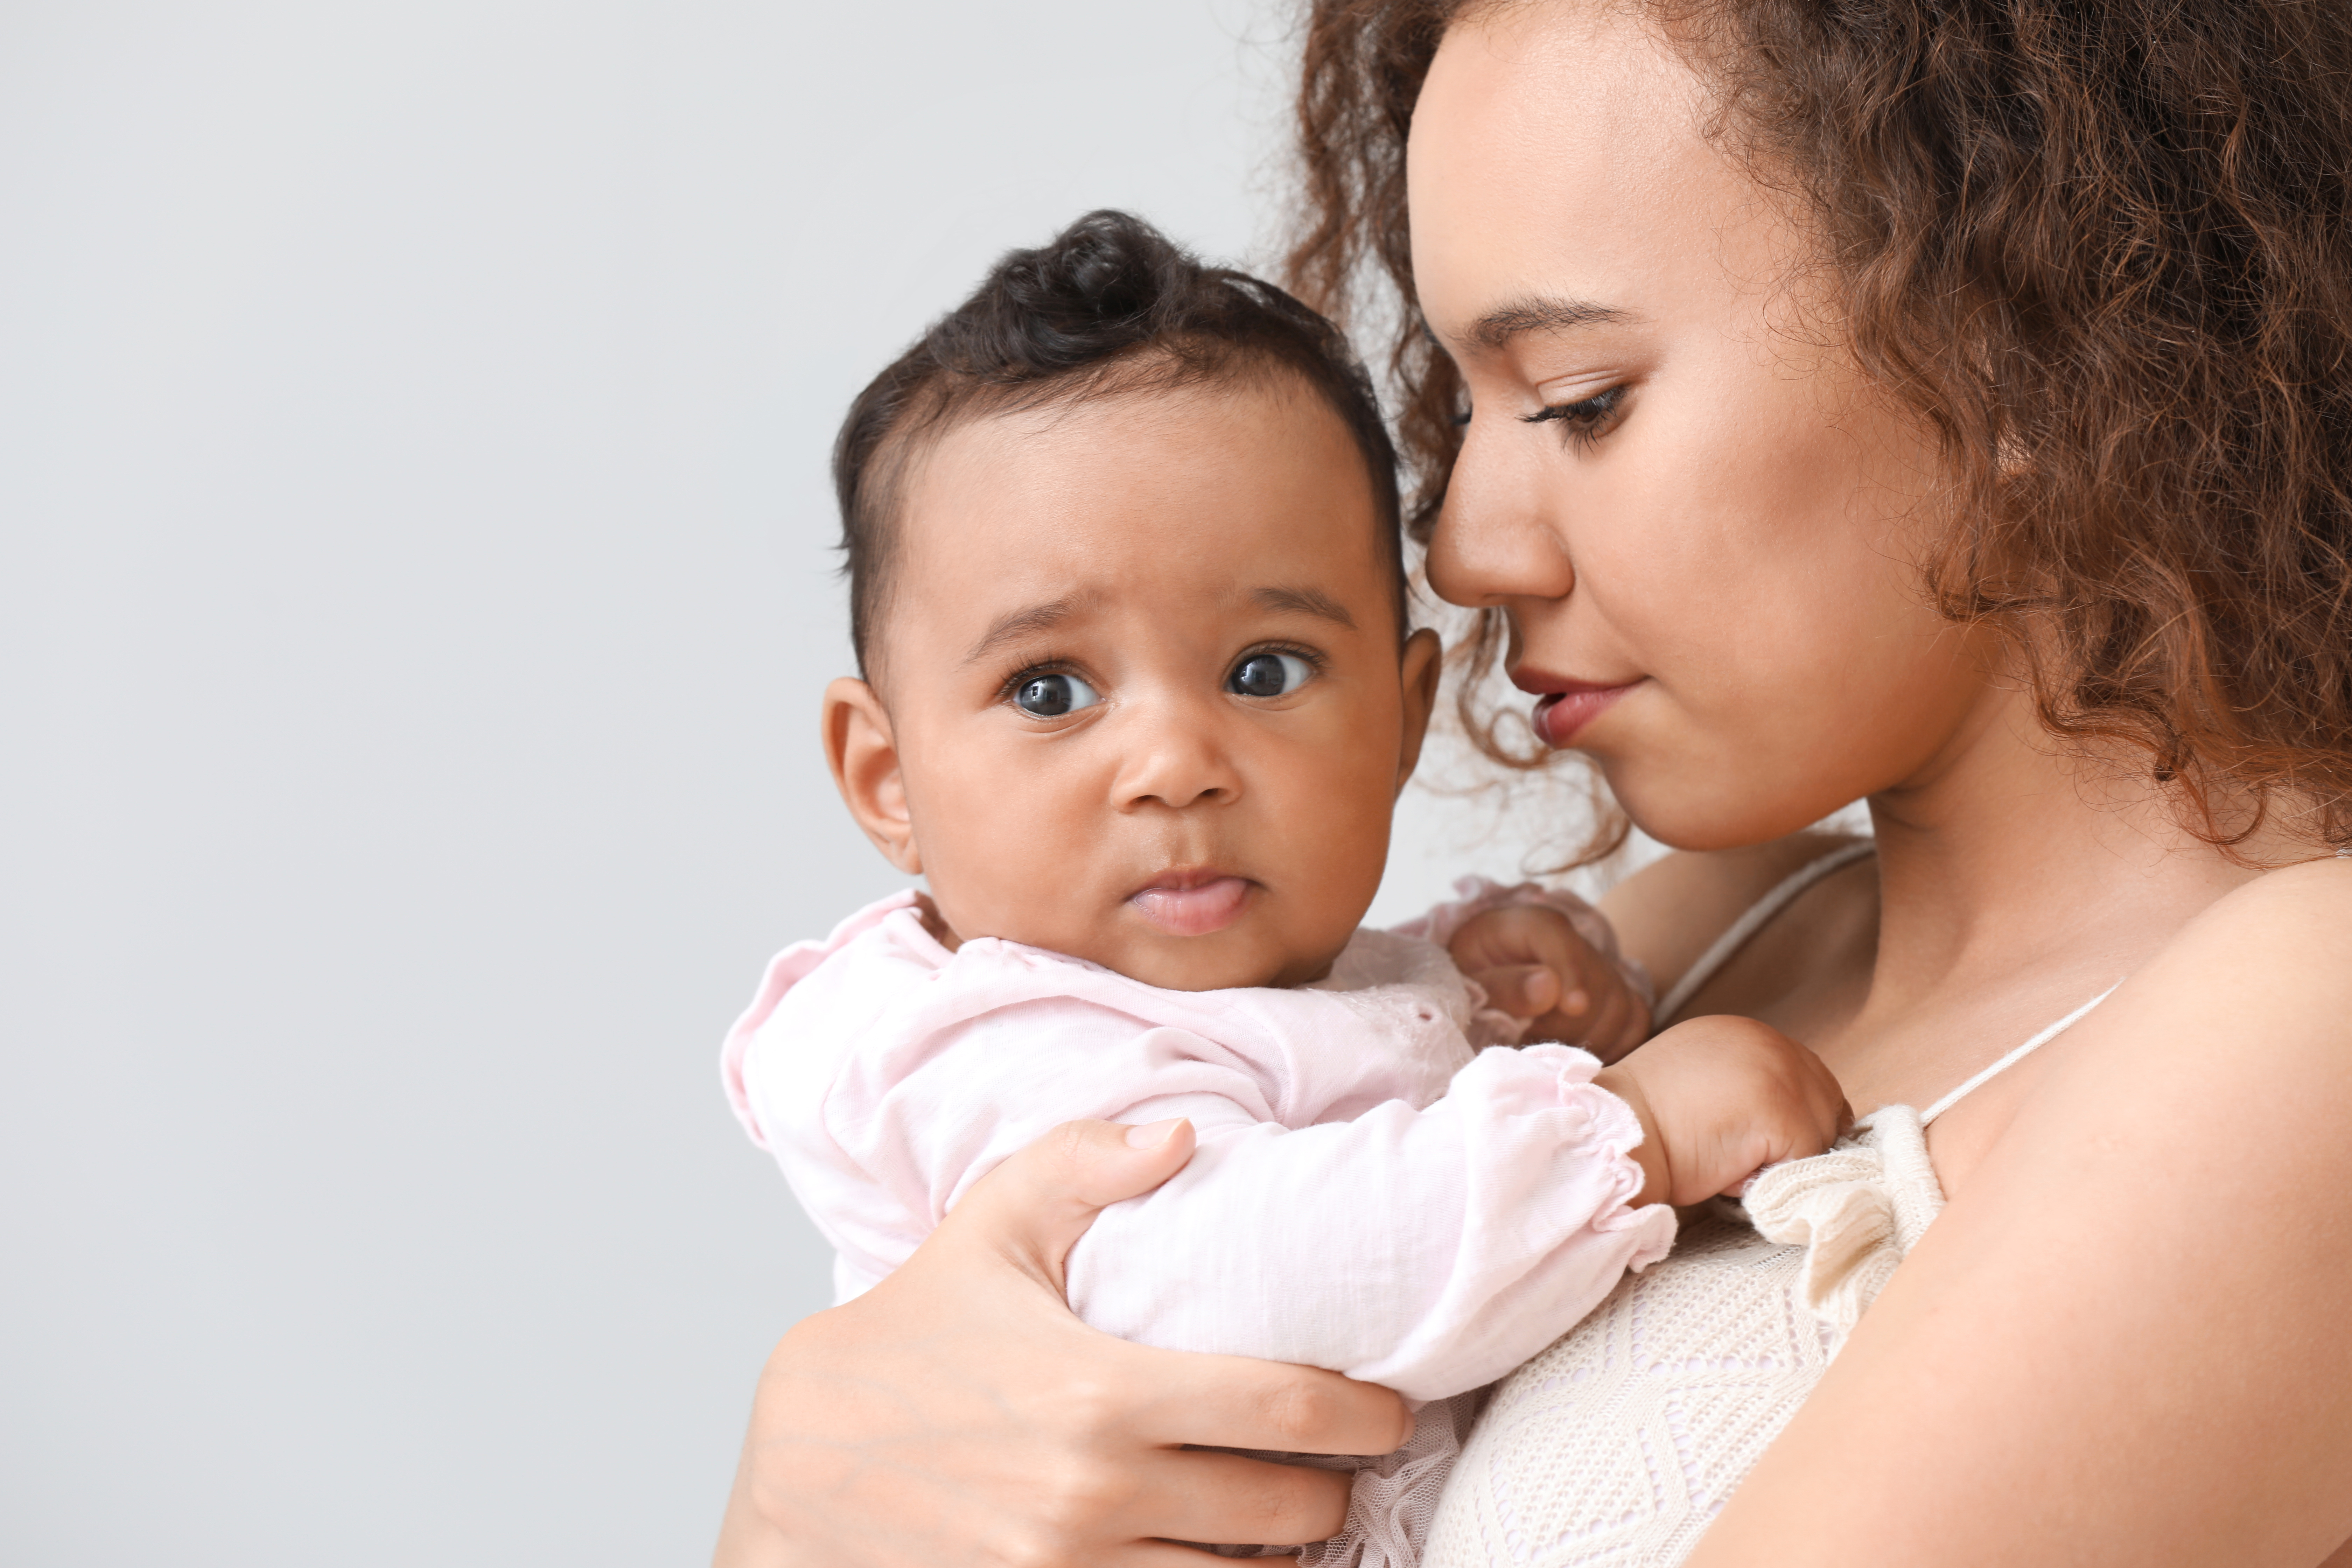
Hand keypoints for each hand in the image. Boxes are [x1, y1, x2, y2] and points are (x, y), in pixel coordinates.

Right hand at [714, 1118, 1413, 1566]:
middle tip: (1344, 1458)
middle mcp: (1097, 1496)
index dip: (1364, 1414)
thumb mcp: (990, 1228)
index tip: (1392, 1407)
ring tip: (1292, 1513)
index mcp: (1103, 1393)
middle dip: (1334, 1487)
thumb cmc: (911, 1335)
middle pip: (1287, 1510)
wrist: (801, 1463)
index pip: (1287, 1411)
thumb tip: (1182, 1134)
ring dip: (1283, 1554)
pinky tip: (1224, 1557)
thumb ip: (1085, 1164)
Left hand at [1449, 903, 1651, 1059]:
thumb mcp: (1469, 981)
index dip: (1574, 973)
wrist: (1484, 986)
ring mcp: (1599, 971)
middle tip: (1531, 1043)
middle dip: (1569, 1021)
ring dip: (1589, 1038)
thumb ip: (1502, 986)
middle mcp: (1573, 943)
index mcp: (1533, 926)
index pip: (1563, 940)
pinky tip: (1579, 1058)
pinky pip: (1634, 1022)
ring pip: (1621, 1005)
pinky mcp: (1613, 998)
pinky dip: (1615, 1045)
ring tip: (1547, 1053)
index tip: (1574, 1006)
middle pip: (1599, 980)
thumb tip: (1548, 988)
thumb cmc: (1470, 981)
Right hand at [1593, 1015, 1849, 1205]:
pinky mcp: (1783, 1110)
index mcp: (1744, 1033)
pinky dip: (1775, 1176)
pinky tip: (1733, 1171)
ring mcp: (1780, 1071)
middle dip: (1797, 1138)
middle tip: (1743, 1157)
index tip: (1760, 1144)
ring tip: (1733, 1161)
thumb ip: (1741, 1083)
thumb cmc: (1643, 1124)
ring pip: (1820, 1133)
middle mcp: (1768, 1040)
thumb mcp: (1697, 1082)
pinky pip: (1807, 1159)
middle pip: (1825, 1101)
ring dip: (1784, 1157)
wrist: (1616, 1137)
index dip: (1794, 1118)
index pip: (1806, 1077)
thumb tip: (1781, 1121)